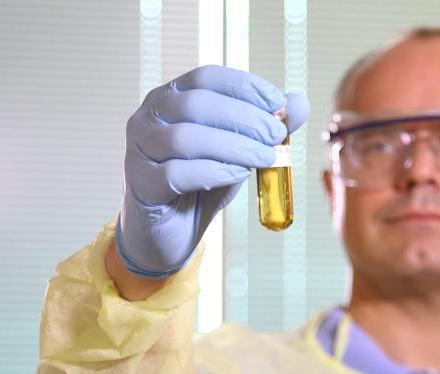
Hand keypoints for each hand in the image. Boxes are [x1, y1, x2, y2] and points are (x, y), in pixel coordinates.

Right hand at [115, 65, 309, 277]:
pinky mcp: (141, 184)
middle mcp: (149, 117)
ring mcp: (139, 150)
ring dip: (233, 146)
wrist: (171, 231)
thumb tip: (300, 103)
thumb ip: (264, 127)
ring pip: (184, 138)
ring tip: (264, 158)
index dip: (244, 86)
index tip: (278, 102)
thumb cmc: (202, 181)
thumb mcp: (238, 150)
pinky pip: (175, 173)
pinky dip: (213, 171)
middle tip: (276, 135)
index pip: (207, 77)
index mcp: (171, 97)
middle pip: (196, 104)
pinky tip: (239, 175)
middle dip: (244, 117)